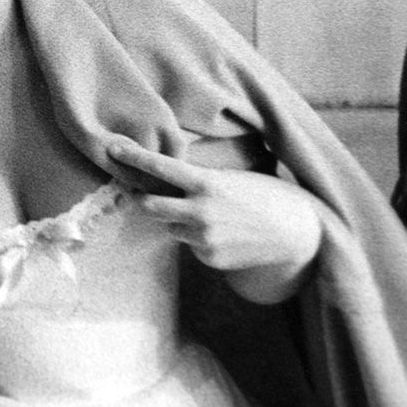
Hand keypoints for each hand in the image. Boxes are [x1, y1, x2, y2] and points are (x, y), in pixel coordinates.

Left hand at [105, 137, 321, 295]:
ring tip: (208, 216)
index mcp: (207, 183)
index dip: (135, 157)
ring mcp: (203, 238)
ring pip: (170, 227)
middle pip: (149, 206)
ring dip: (178, 220)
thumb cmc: (264, 195)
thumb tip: (167, 176)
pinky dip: (196, 238)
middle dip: (145, 200)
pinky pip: (189, 245)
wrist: (295, 232)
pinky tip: (222, 233)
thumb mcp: (232, 177)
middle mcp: (201, 211)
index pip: (161, 167)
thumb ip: (199, 179)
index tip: (112, 148)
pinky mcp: (208, 258)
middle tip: (147, 195)